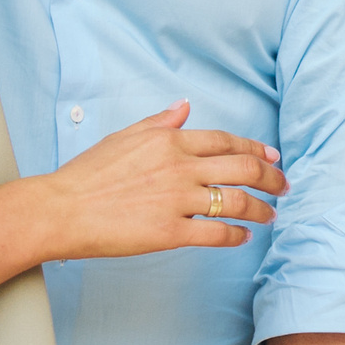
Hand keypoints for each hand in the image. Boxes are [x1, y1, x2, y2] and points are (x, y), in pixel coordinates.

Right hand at [34, 101, 288, 259]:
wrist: (60, 209)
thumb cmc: (87, 174)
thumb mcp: (124, 137)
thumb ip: (159, 122)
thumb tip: (184, 106)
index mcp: (170, 141)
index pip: (227, 141)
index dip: (256, 149)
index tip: (273, 157)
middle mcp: (180, 167)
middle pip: (243, 168)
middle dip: (271, 178)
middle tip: (283, 186)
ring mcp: (177, 200)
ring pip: (237, 202)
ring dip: (261, 210)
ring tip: (271, 216)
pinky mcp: (170, 232)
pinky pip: (216, 233)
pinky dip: (235, 236)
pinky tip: (242, 238)